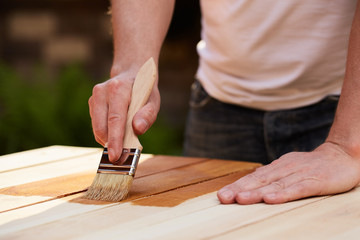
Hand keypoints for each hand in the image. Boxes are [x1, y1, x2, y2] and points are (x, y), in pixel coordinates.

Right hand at [88, 70, 159, 161]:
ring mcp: (95, 97)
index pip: (115, 119)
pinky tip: (116, 134)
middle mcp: (103, 91)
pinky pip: (96, 125)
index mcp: (119, 89)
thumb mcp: (153, 100)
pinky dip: (106, 134)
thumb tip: (138, 129)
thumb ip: (147, 114)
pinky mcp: (92, 103)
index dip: (115, 140)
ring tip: (121, 146)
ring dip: (108, 140)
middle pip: (102, 126)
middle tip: (120, 158)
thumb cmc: (143, 90)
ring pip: (97, 128)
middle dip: (110, 144)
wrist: (131, 73)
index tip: (115, 156)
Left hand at [217, 142, 359, 203]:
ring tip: (240, 199)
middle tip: (223, 197)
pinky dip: (284, 194)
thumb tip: (249, 184)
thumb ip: (271, 177)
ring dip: (256, 192)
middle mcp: (285, 169)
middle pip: (260, 180)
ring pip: (275, 184)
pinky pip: (298, 188)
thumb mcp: (288, 169)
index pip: (254, 178)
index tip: (222, 195)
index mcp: (277, 167)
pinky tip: (271, 199)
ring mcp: (300, 174)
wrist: (342, 155)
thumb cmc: (311, 166)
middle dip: (240, 189)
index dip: (237, 186)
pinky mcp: (316, 180)